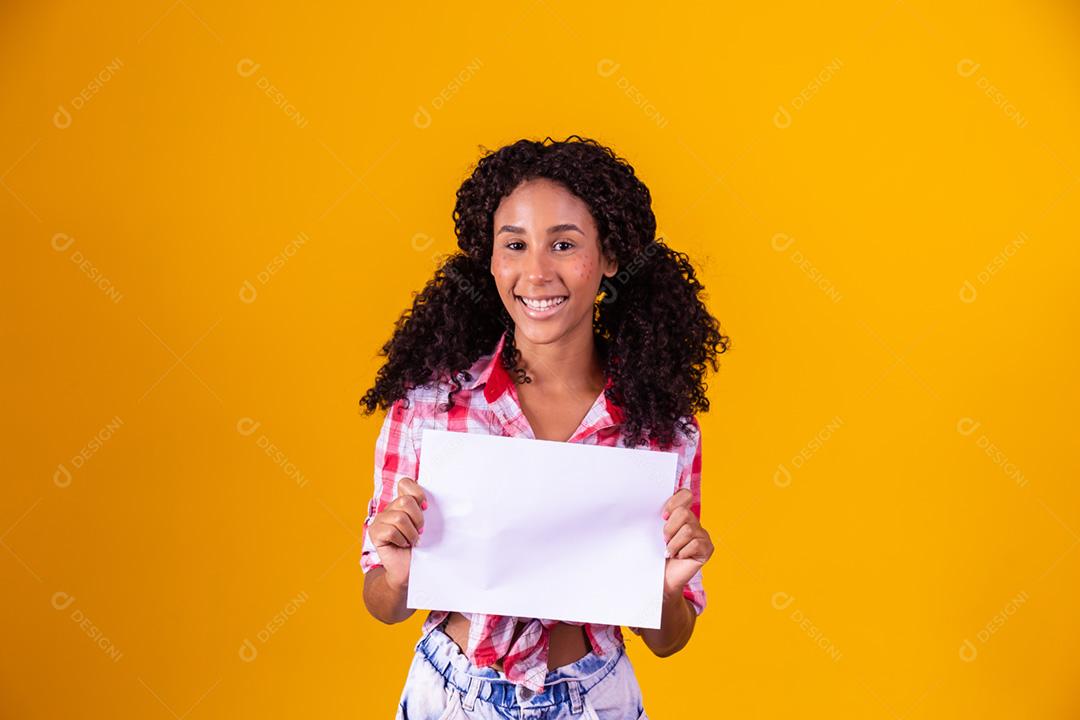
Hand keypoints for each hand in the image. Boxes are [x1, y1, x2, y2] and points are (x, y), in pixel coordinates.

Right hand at [367, 477, 426, 591]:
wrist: (410, 571)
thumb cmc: (422, 548)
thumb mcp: (428, 526)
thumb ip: (425, 510)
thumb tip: (429, 503)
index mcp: (402, 502)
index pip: (406, 483)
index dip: (418, 494)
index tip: (426, 508)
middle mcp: (390, 508)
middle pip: (405, 501)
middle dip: (418, 519)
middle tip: (420, 531)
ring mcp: (380, 519)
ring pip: (400, 517)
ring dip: (411, 533)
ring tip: (412, 541)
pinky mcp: (374, 532)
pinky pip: (391, 531)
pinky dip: (401, 540)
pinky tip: (402, 545)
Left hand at [661, 488, 712, 596]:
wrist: (661, 578)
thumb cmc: (655, 555)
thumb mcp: (652, 533)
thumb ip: (654, 518)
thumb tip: (644, 507)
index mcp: (681, 514)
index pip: (685, 494)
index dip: (673, 502)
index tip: (662, 517)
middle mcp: (694, 522)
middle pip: (684, 513)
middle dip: (669, 528)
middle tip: (664, 540)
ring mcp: (703, 535)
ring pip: (688, 530)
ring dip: (674, 543)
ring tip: (670, 552)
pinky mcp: (707, 549)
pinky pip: (695, 544)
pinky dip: (682, 552)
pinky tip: (679, 557)